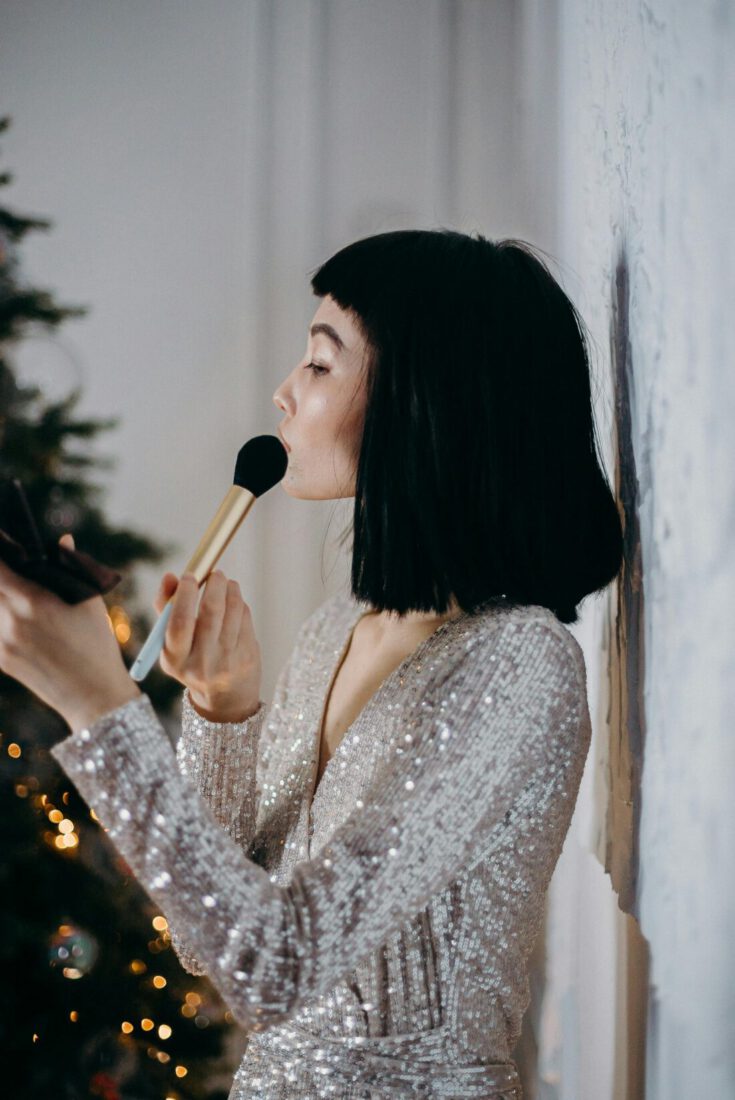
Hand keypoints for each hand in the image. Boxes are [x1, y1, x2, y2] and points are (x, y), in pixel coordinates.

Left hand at [0, 533, 140, 731]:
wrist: (92, 694)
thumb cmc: (96, 643)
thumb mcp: (89, 601)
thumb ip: (71, 567)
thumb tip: (62, 541)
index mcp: (32, 600)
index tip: (3, 544)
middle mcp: (10, 619)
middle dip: (1, 577)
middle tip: (13, 574)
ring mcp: (1, 642)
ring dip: (2, 598)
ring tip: (23, 600)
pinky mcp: (1, 658)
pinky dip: (3, 616)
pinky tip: (21, 619)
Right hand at [154, 569, 261, 721]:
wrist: (224, 698)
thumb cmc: (192, 660)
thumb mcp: (173, 644)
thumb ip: (166, 608)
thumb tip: (170, 576)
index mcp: (175, 660)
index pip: (179, 623)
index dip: (185, 595)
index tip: (189, 576)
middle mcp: (201, 663)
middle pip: (211, 612)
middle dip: (214, 585)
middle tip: (215, 573)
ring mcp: (227, 661)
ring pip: (232, 611)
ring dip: (230, 589)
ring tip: (226, 583)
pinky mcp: (248, 657)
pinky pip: (245, 618)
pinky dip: (239, 603)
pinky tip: (234, 602)